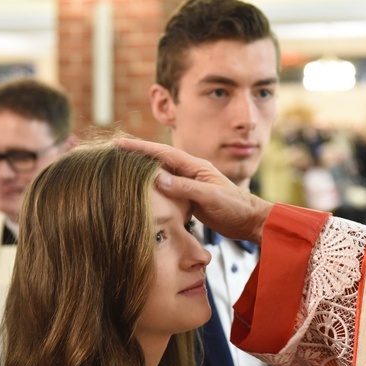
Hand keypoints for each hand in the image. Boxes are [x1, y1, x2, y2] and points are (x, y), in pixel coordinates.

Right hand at [116, 138, 272, 244]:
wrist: (250, 221)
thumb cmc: (235, 207)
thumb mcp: (210, 197)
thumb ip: (186, 188)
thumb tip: (158, 178)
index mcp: (196, 166)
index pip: (163, 153)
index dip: (141, 147)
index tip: (120, 144)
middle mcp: (191, 171)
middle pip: (159, 159)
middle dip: (137, 154)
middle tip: (115, 151)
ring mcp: (190, 184)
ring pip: (162, 174)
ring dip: (143, 170)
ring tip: (123, 167)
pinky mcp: (190, 197)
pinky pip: (167, 189)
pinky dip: (153, 187)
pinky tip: (142, 190)